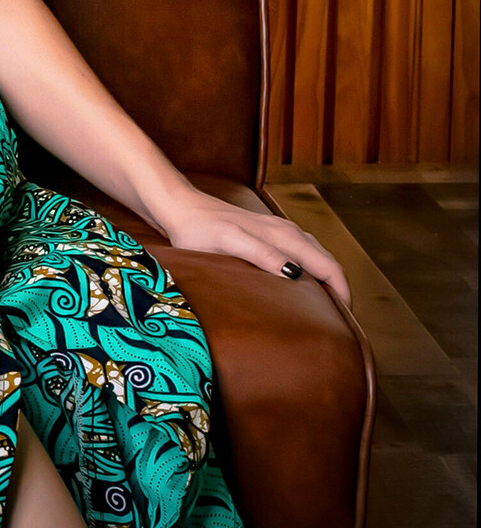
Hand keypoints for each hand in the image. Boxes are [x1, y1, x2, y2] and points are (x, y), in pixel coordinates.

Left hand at [154, 186, 351, 309]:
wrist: (180, 207)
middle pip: (328, 261)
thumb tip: (297, 274)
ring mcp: (279, 230)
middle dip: (340, 288)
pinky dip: (314, 268)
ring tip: (329, 305)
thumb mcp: (229, 243)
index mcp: (283, 236)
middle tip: (343, 320)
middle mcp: (288, 231)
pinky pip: (303, 251)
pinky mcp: (269, 232)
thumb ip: (262, 254)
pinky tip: (305, 282)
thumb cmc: (200, 228)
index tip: (346, 319)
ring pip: (317, 256)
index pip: (327, 266)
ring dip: (328, 278)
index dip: (341, 291)